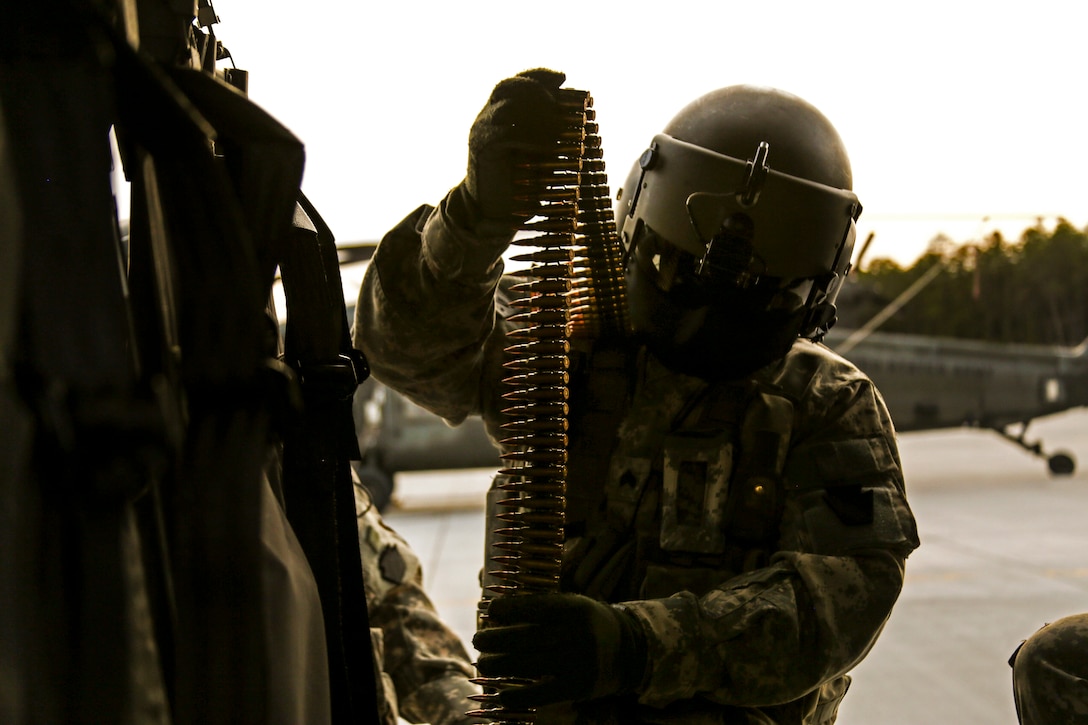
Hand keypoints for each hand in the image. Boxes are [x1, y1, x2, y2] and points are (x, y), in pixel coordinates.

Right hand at [462, 68, 567, 229]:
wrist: (493, 209)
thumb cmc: (520, 180)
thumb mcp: (539, 150)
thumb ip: (551, 131)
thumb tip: (578, 117)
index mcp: (499, 112)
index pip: (516, 81)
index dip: (539, 74)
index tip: (563, 77)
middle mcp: (487, 117)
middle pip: (507, 85)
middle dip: (536, 89)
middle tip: (557, 104)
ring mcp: (482, 131)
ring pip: (506, 105)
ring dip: (536, 112)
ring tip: (557, 127)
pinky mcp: (483, 149)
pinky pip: (506, 133)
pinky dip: (530, 135)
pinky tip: (546, 145)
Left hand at [472, 592, 647, 708]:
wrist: (627, 649)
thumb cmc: (587, 623)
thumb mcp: (572, 604)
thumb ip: (541, 605)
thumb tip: (495, 609)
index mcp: (575, 609)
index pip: (535, 607)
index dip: (509, 608)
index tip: (490, 610)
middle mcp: (576, 635)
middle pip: (526, 638)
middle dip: (495, 639)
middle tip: (478, 640)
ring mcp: (577, 663)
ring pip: (528, 665)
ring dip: (499, 665)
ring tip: (483, 663)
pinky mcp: (576, 687)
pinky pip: (540, 695)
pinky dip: (517, 696)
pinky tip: (502, 693)